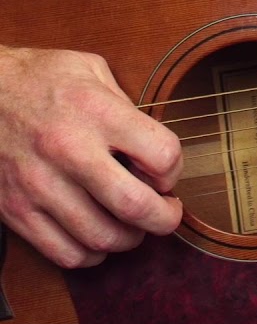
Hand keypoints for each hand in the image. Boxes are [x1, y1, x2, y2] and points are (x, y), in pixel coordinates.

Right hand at [0, 47, 182, 267]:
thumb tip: (156, 151)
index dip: (175, 169)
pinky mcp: (15, 209)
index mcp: (95, 112)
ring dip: (130, 238)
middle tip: (166, 212)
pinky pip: (66, 254)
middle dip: (165, 218)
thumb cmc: (37, 79)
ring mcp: (38, 184)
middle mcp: (68, 150)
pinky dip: (91, 254)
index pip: (162, 156)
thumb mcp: (90, 69)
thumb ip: (128, 107)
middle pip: (136, 207)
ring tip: (131, 223)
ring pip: (103, 238)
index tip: (165, 171)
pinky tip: (96, 234)